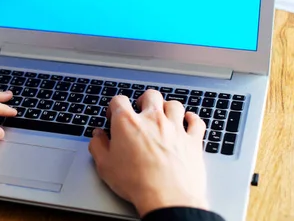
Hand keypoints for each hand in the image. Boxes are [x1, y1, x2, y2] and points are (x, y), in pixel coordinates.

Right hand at [88, 90, 207, 217]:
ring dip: (168, 108)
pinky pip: (196, 121)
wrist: (167, 198)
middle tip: (141, 110)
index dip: (115, 107)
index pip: (119, 100)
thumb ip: (98, 146)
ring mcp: (175, 128)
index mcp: (128, 123)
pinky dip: (192, 119)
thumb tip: (97, 136)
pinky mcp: (192, 140)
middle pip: (150, 95)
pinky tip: (188, 121)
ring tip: (164, 115)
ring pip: (174, 104)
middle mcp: (152, 119)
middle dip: (144, 100)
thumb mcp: (105, 167)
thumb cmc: (136, 183)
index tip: (114, 116)